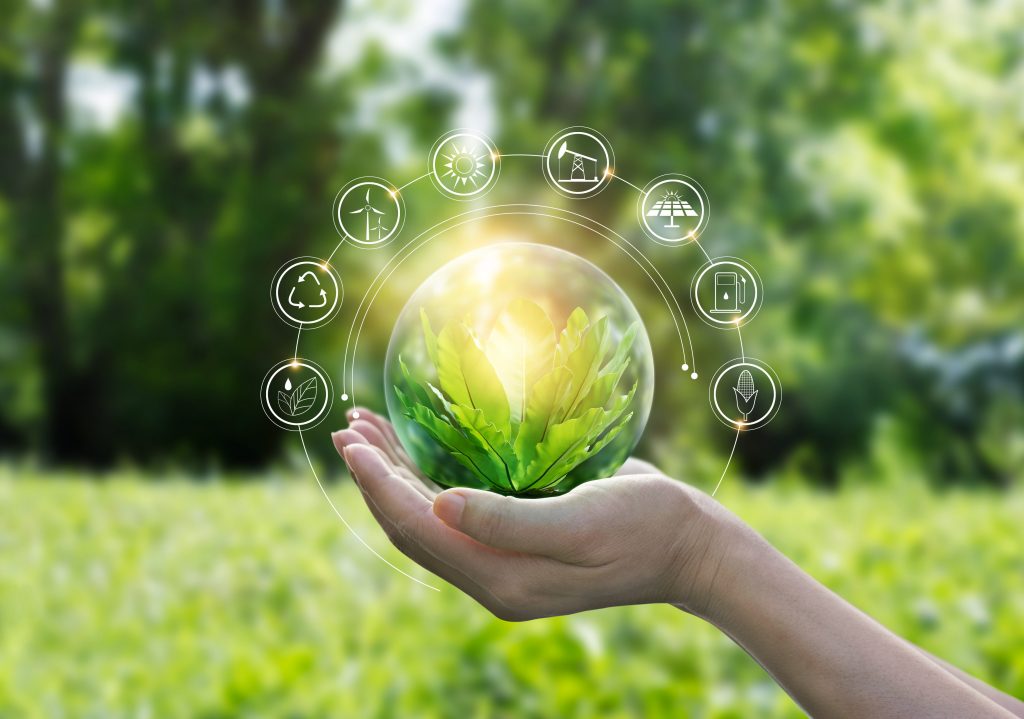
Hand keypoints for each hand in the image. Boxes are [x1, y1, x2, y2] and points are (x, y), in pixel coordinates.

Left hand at [332, 408, 735, 620]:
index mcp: (502, 578)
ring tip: (368, 428)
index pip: (418, 529)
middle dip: (376, 477)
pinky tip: (420, 446)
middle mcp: (494, 575)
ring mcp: (504, 560)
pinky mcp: (518, 539)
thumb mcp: (581, 522)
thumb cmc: (644, 526)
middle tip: (348, 426)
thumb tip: (437, 506)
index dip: (379, 485)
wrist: (688, 546)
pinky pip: (457, 511)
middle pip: (413, 525)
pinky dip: (430, 478)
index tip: (353, 442)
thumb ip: (507, 520)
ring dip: (396, 474)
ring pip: (429, 517)